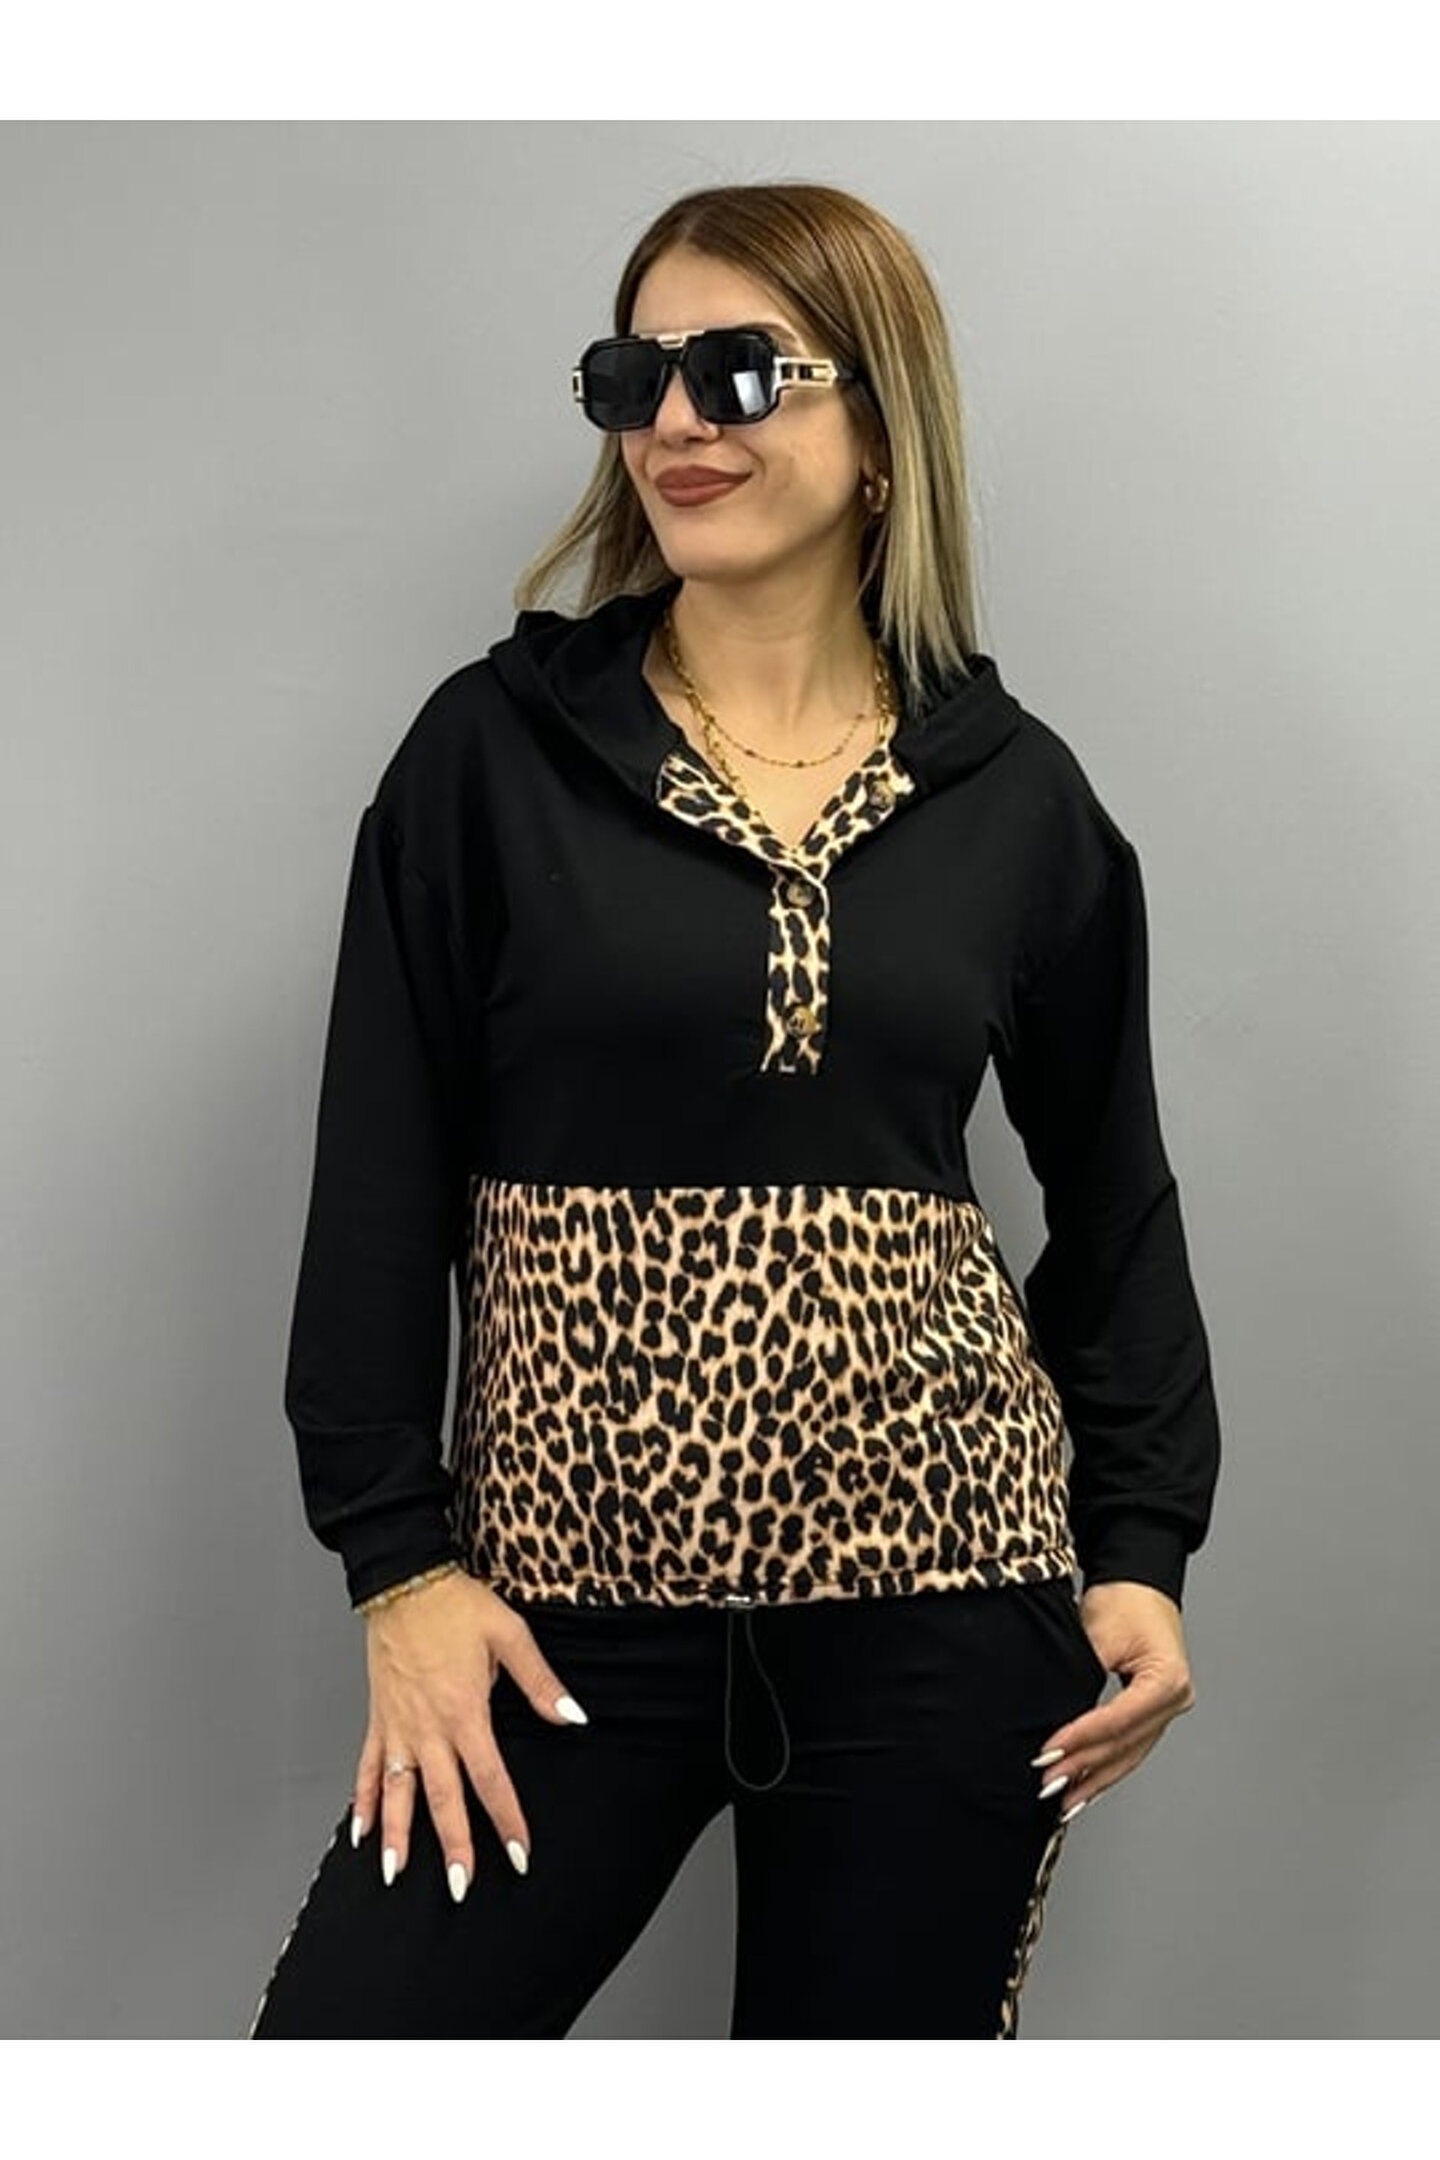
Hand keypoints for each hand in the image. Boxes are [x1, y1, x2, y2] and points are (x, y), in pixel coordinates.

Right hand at [351, 1571, 588, 1901]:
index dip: (507, 1819)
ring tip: (397, 1876)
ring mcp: (398, 1726)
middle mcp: (427, 1729)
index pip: (490, 1779)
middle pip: (442, 1799)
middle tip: (460, 1888)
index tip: (519, 1854)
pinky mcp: (378, 1717)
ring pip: (397, 1793)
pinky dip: (362, 1801)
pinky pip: (367, 1767)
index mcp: (464, 1712)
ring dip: (397, 1836)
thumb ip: (541, 1682)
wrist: (404, 1580)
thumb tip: (574, 1717)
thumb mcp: (510, 1635)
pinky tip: (359, 1833)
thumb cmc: (457, 1605)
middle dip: (453, 1846)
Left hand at [1031, 1580, 1194, 1822]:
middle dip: (1085, 1768)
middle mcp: (1176, 1699)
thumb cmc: (1122, 1599)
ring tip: (1064, 1801)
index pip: (1119, 1719)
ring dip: (1094, 1778)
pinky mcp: (1154, 1711)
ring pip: (1129, 1753)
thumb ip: (1081, 1680)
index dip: (1081, 1739)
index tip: (1048, 1753)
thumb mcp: (1097, 1636)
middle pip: (1126, 1744)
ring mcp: (1169, 1708)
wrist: (1138, 1583)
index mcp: (1168, 1678)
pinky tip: (1084, 1787)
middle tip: (1048, 1786)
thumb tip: (1054, 1720)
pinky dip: (1105, 1766)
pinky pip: (1130, 1746)